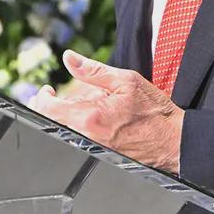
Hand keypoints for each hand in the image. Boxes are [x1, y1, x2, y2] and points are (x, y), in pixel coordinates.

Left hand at [29, 50, 183, 172]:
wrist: (172, 141)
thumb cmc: (153, 111)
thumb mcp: (125, 80)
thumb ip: (93, 70)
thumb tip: (69, 58)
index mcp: (89, 116)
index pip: (48, 109)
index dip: (42, 97)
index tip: (48, 89)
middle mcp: (86, 136)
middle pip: (52, 123)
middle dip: (51, 107)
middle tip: (57, 95)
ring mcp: (91, 148)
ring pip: (65, 131)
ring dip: (66, 117)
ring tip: (81, 105)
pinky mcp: (98, 155)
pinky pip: (78, 139)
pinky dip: (79, 127)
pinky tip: (92, 120)